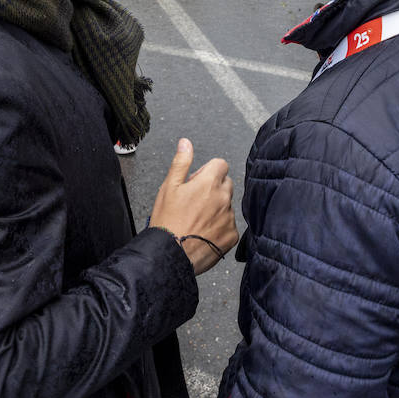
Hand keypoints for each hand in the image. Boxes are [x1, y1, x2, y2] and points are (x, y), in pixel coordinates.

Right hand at [150, 139, 238, 274]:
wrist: (170, 255)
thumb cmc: (167, 220)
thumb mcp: (169, 187)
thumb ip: (181, 162)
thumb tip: (186, 142)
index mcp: (209, 183)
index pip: (221, 165)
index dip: (207, 171)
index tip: (196, 182)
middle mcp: (224, 198)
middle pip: (226, 184)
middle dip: (214, 189)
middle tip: (194, 202)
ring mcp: (229, 218)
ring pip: (227, 206)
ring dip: (216, 209)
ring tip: (196, 221)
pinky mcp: (232, 236)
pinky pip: (229, 226)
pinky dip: (219, 228)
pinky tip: (203, 233)